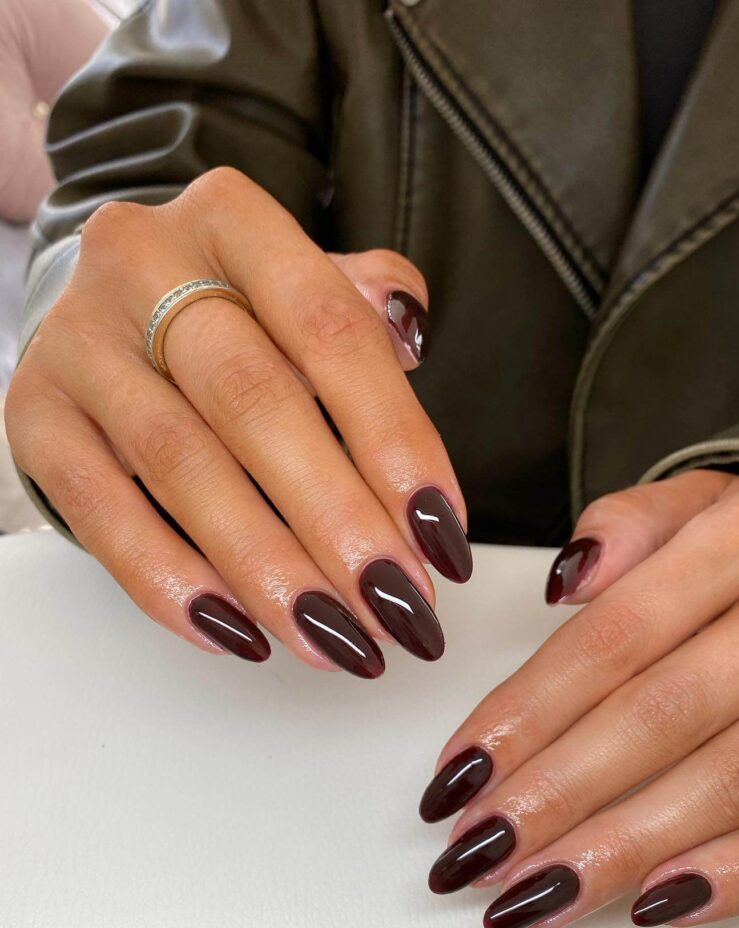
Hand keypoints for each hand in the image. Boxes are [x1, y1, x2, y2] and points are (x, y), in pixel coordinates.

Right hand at [5, 167, 470, 675]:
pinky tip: (239, 631)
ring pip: (182, 468)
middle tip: (396, 605)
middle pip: (255, 403)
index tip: (440, 533)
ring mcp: (79, 343)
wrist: (109, 309)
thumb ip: (364, 309)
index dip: (393, 440)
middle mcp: (143, 265)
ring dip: (268, 569)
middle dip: (337, 521)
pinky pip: (100, 514)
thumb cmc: (231, 310)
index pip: (330, 331)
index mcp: (232, 222)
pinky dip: (172, 582)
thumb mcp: (302, 285)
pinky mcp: (35, 417)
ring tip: (335, 636)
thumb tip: (413, 333)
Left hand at [419, 470, 738, 927]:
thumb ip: (624, 527)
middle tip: (481, 845)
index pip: (613, 636)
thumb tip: (563, 583)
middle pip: (661, 714)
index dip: (529, 709)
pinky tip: (656, 904)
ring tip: (541, 890)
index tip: (461, 768)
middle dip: (559, 791)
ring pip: (731, 780)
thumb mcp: (697, 500)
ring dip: (626, 846)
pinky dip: (737, 874)